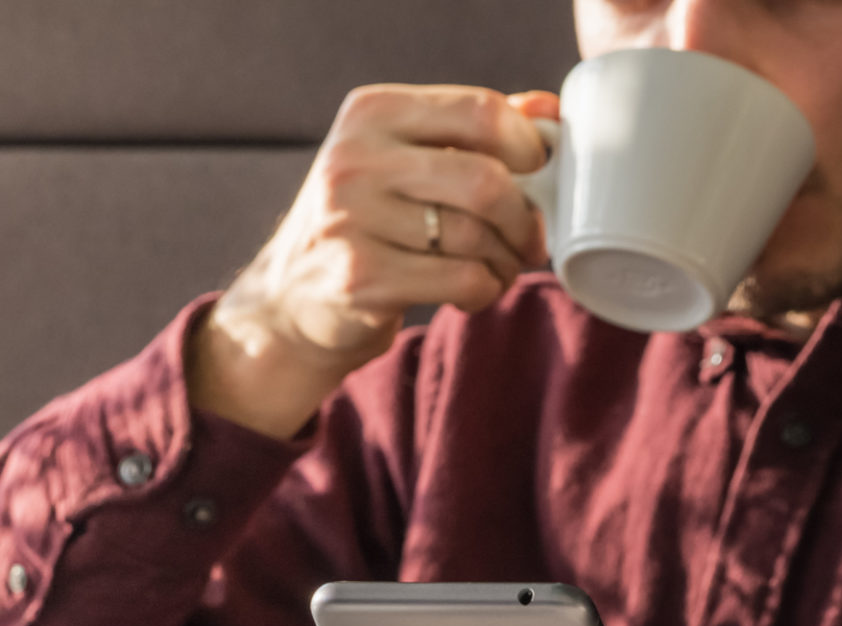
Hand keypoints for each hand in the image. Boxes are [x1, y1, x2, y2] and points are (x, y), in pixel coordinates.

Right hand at [187, 86, 557, 439]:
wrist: (292, 298)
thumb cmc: (364, 223)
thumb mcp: (402, 160)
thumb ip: (468, 131)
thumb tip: (548, 111)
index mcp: (371, 114)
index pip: (478, 111)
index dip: (528, 146)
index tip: (538, 173)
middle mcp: (355, 160)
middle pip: (484, 179)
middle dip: (523, 216)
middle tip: (530, 238)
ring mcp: (353, 220)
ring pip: (476, 236)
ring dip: (505, 260)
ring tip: (499, 267)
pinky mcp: (361, 278)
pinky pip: (460, 279)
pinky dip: (484, 290)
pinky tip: (473, 291)